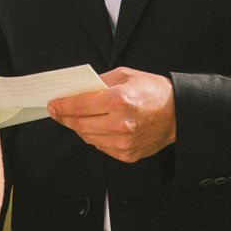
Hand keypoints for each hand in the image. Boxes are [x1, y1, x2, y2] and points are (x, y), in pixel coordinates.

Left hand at [47, 66, 176, 162]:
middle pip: (79, 124)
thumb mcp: (127, 75)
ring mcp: (123, 142)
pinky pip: (101, 147)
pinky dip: (97, 137)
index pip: (79, 106)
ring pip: (88, 137)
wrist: (178, 114)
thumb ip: (100, 81)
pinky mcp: (127, 154)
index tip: (52, 105)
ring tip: (81, 118)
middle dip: (65, 118)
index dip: (61, 106)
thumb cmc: (154, 92)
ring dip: (80, 128)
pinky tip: (101, 127)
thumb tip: (78, 90)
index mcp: (120, 100)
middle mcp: (120, 124)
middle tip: (58, 112)